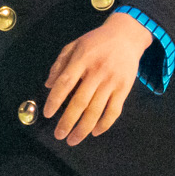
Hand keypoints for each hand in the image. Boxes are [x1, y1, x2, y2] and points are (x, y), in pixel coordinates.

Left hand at [43, 11, 151, 145]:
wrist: (126, 36)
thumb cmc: (96, 42)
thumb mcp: (75, 45)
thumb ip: (60, 64)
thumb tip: (48, 85)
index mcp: (82, 59)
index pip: (65, 83)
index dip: (55, 100)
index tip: (48, 114)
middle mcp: (97, 71)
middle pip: (80, 101)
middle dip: (67, 121)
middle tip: (58, 135)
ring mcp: (112, 81)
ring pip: (96, 110)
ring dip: (83, 128)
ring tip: (73, 140)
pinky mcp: (124, 88)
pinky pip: (114, 111)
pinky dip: (104, 124)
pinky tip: (95, 132)